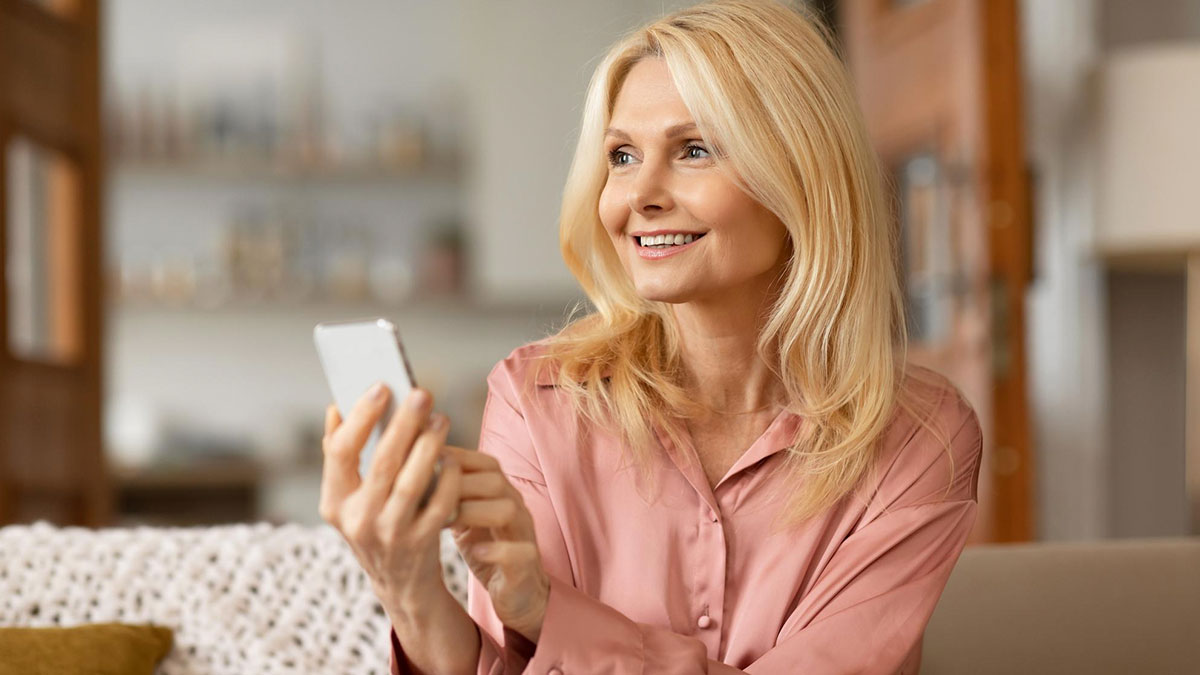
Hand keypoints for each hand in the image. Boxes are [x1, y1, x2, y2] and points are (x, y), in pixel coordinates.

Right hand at [319, 383, 462, 615]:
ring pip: (412, 482)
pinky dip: (448, 479)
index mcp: (334, 502)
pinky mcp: (421, 543)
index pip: (340, 452)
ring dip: (429, 446)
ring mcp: (390, 534)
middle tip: (422, 393)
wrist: (400, 581)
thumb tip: (336, 408)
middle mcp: (358, 519)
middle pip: (382, 462)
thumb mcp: (349, 498)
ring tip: (441, 419)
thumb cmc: (375, 523)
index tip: (381, 387)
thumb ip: (340, 455)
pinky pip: (440, 504)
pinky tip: (454, 457)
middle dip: (404, 424)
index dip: (360, 417)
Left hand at [443, 445, 549, 642]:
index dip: (457, 459)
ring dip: (474, 512)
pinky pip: (520, 552)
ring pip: (508, 510)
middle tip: (428, 495)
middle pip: (496, 481)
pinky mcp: (527, 564)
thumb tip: (412, 473)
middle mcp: (516, 508)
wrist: (516, 590)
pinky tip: (475, 552)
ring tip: (445, 521)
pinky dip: (497, 550)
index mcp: (501, 494)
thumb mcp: (465, 518)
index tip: (427, 462)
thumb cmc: (485, 548)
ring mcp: (524, 535)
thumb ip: (449, 496)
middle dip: (459, 484)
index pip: (486, 464)